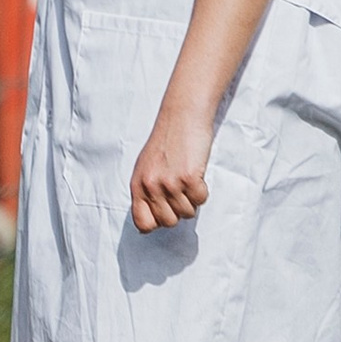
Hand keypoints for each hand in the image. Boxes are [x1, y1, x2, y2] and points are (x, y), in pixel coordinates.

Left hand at [130, 98, 213, 230]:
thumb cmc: (166, 142)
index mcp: (137, 185)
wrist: (182, 116)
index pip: (143, 223)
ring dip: (192, 198)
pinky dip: (203, 190)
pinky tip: (197, 173)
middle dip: (178, 210)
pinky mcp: (188, 177)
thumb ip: (146, 193)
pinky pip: (201, 199)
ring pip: (187, 212)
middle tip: (181, 190)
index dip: (157, 222)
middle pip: (169, 222)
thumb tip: (147, 225)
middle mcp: (151, 186)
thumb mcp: (146, 168)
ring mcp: (169, 183)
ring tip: (187, 177)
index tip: (166, 212)